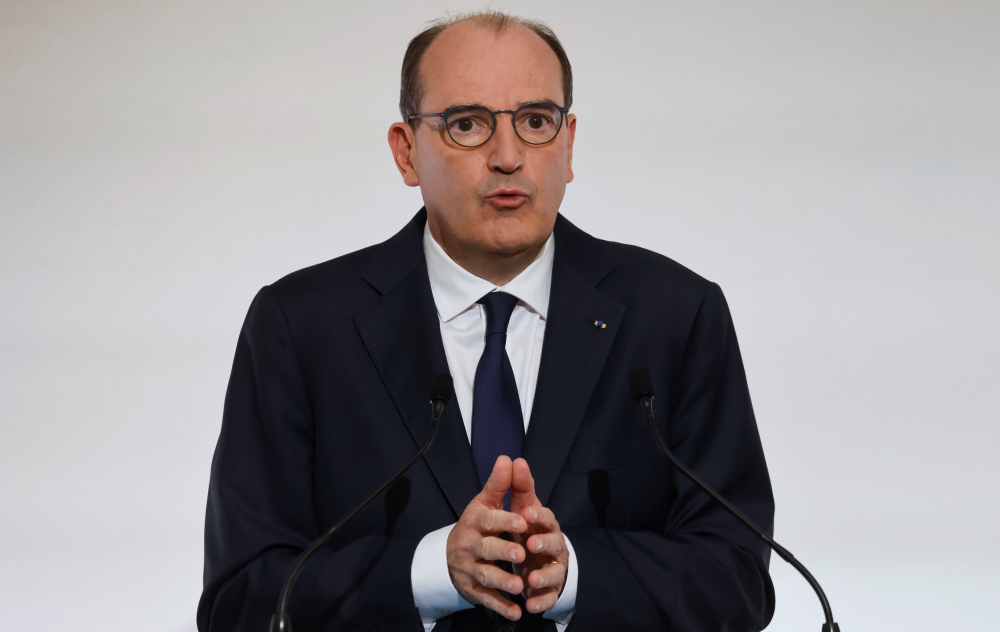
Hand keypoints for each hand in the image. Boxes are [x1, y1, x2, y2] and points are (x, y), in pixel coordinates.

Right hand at [446, 456, 528, 619]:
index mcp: (475, 521)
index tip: (523, 522)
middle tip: (522, 555)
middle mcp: (469, 545)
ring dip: (502, 581)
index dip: (505, 522)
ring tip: (519, 586)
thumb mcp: (485, 502)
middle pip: (486, 549)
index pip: (489, 520)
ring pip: (485, 575)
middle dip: (503, 552)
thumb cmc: (477, 524)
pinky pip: (486, 598)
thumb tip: (509, 459)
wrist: (450, 555)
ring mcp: (469, 569)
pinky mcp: (472, 589)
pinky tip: (516, 611)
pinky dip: (500, 606)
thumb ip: (500, 484)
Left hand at [510, 458, 568, 614]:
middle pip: (553, 544)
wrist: (535, 559)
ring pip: (553, 573)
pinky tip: (528, 606)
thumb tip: (513, 459)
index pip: (546, 517)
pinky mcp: (548, 591)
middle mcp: (552, 546)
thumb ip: (517, 487)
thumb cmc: (528, 530)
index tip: (526, 514)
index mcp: (544, 524)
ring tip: (530, 581)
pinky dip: (539, 602)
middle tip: (530, 546)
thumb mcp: (521, 508)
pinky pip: (547, 598)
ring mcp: (552, 568)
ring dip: (543, 577)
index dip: (538, 516)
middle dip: (543, 545)